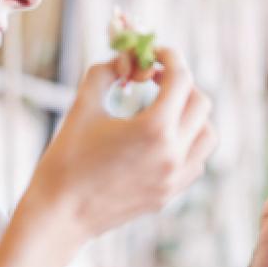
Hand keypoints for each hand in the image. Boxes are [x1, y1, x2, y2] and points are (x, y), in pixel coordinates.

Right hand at [25, 47, 215, 241]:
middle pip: (200, 103)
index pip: (181, 79)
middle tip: (155, 77)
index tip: (155, 52)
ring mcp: (175, 178)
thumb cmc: (65, 159)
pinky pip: (196, 161)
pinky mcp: (170, 194)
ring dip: (192, 114)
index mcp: (154, 129)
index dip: (170, 57)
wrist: (60, 215)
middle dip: (181, 83)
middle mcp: (173, 154)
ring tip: (163, 108)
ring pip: (207, 134)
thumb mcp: (83, 106)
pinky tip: (161, 139)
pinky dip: (188, 143)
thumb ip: (106, 72)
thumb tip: (126, 60)